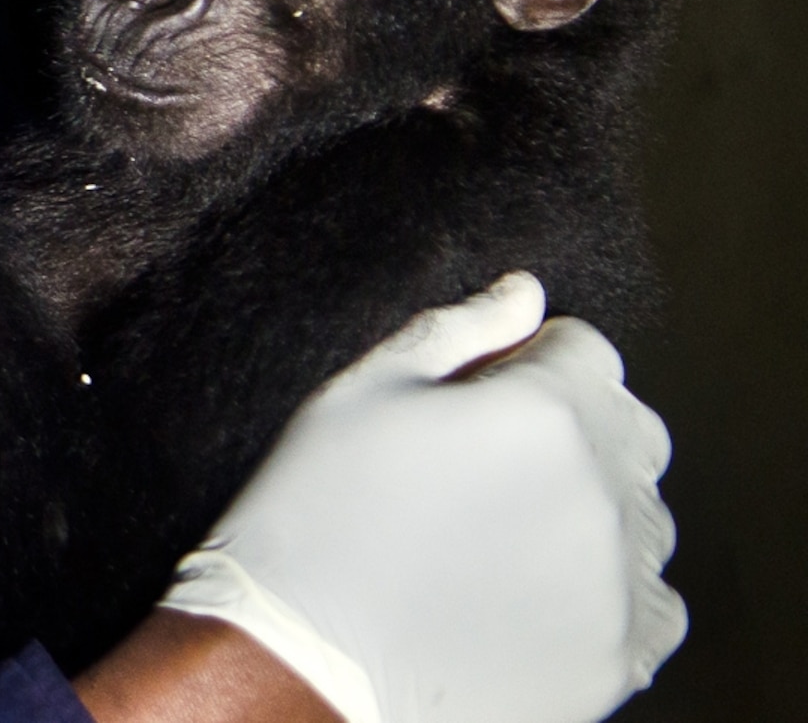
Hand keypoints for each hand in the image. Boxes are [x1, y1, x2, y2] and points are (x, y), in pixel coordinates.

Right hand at [158, 273, 683, 722]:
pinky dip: (606, 589)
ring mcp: (619, 581)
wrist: (303, 660)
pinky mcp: (619, 655)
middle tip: (486, 465)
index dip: (525, 361)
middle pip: (630, 428)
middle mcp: (603, 492)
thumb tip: (523, 294)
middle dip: (573, 427)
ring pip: (641, 516)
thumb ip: (457, 332)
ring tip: (498, 536)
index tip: (478, 396)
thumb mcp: (361, 393)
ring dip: (590, 508)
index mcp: (544, 413)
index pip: (585, 349)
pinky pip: (651, 601)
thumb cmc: (314, 515)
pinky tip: (527, 592)